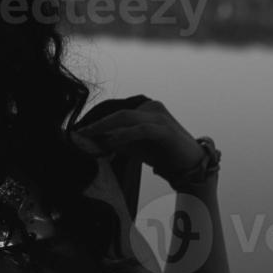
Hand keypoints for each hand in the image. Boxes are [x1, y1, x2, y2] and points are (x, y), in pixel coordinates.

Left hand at [71, 97, 204, 184]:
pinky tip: (111, 142)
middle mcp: (152, 108)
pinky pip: (141, 130)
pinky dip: (124, 135)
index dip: (97, 122)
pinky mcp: (166, 129)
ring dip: (105, 128)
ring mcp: (160, 117)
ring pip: (127, 118)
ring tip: (90, 136)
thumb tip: (93, 141)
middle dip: (97, 124)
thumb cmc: (162, 154)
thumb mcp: (134, 146)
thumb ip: (116, 141)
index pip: (116, 113)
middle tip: (80, 133)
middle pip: (118, 113)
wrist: (191, 164)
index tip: (80, 132)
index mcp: (145, 108)